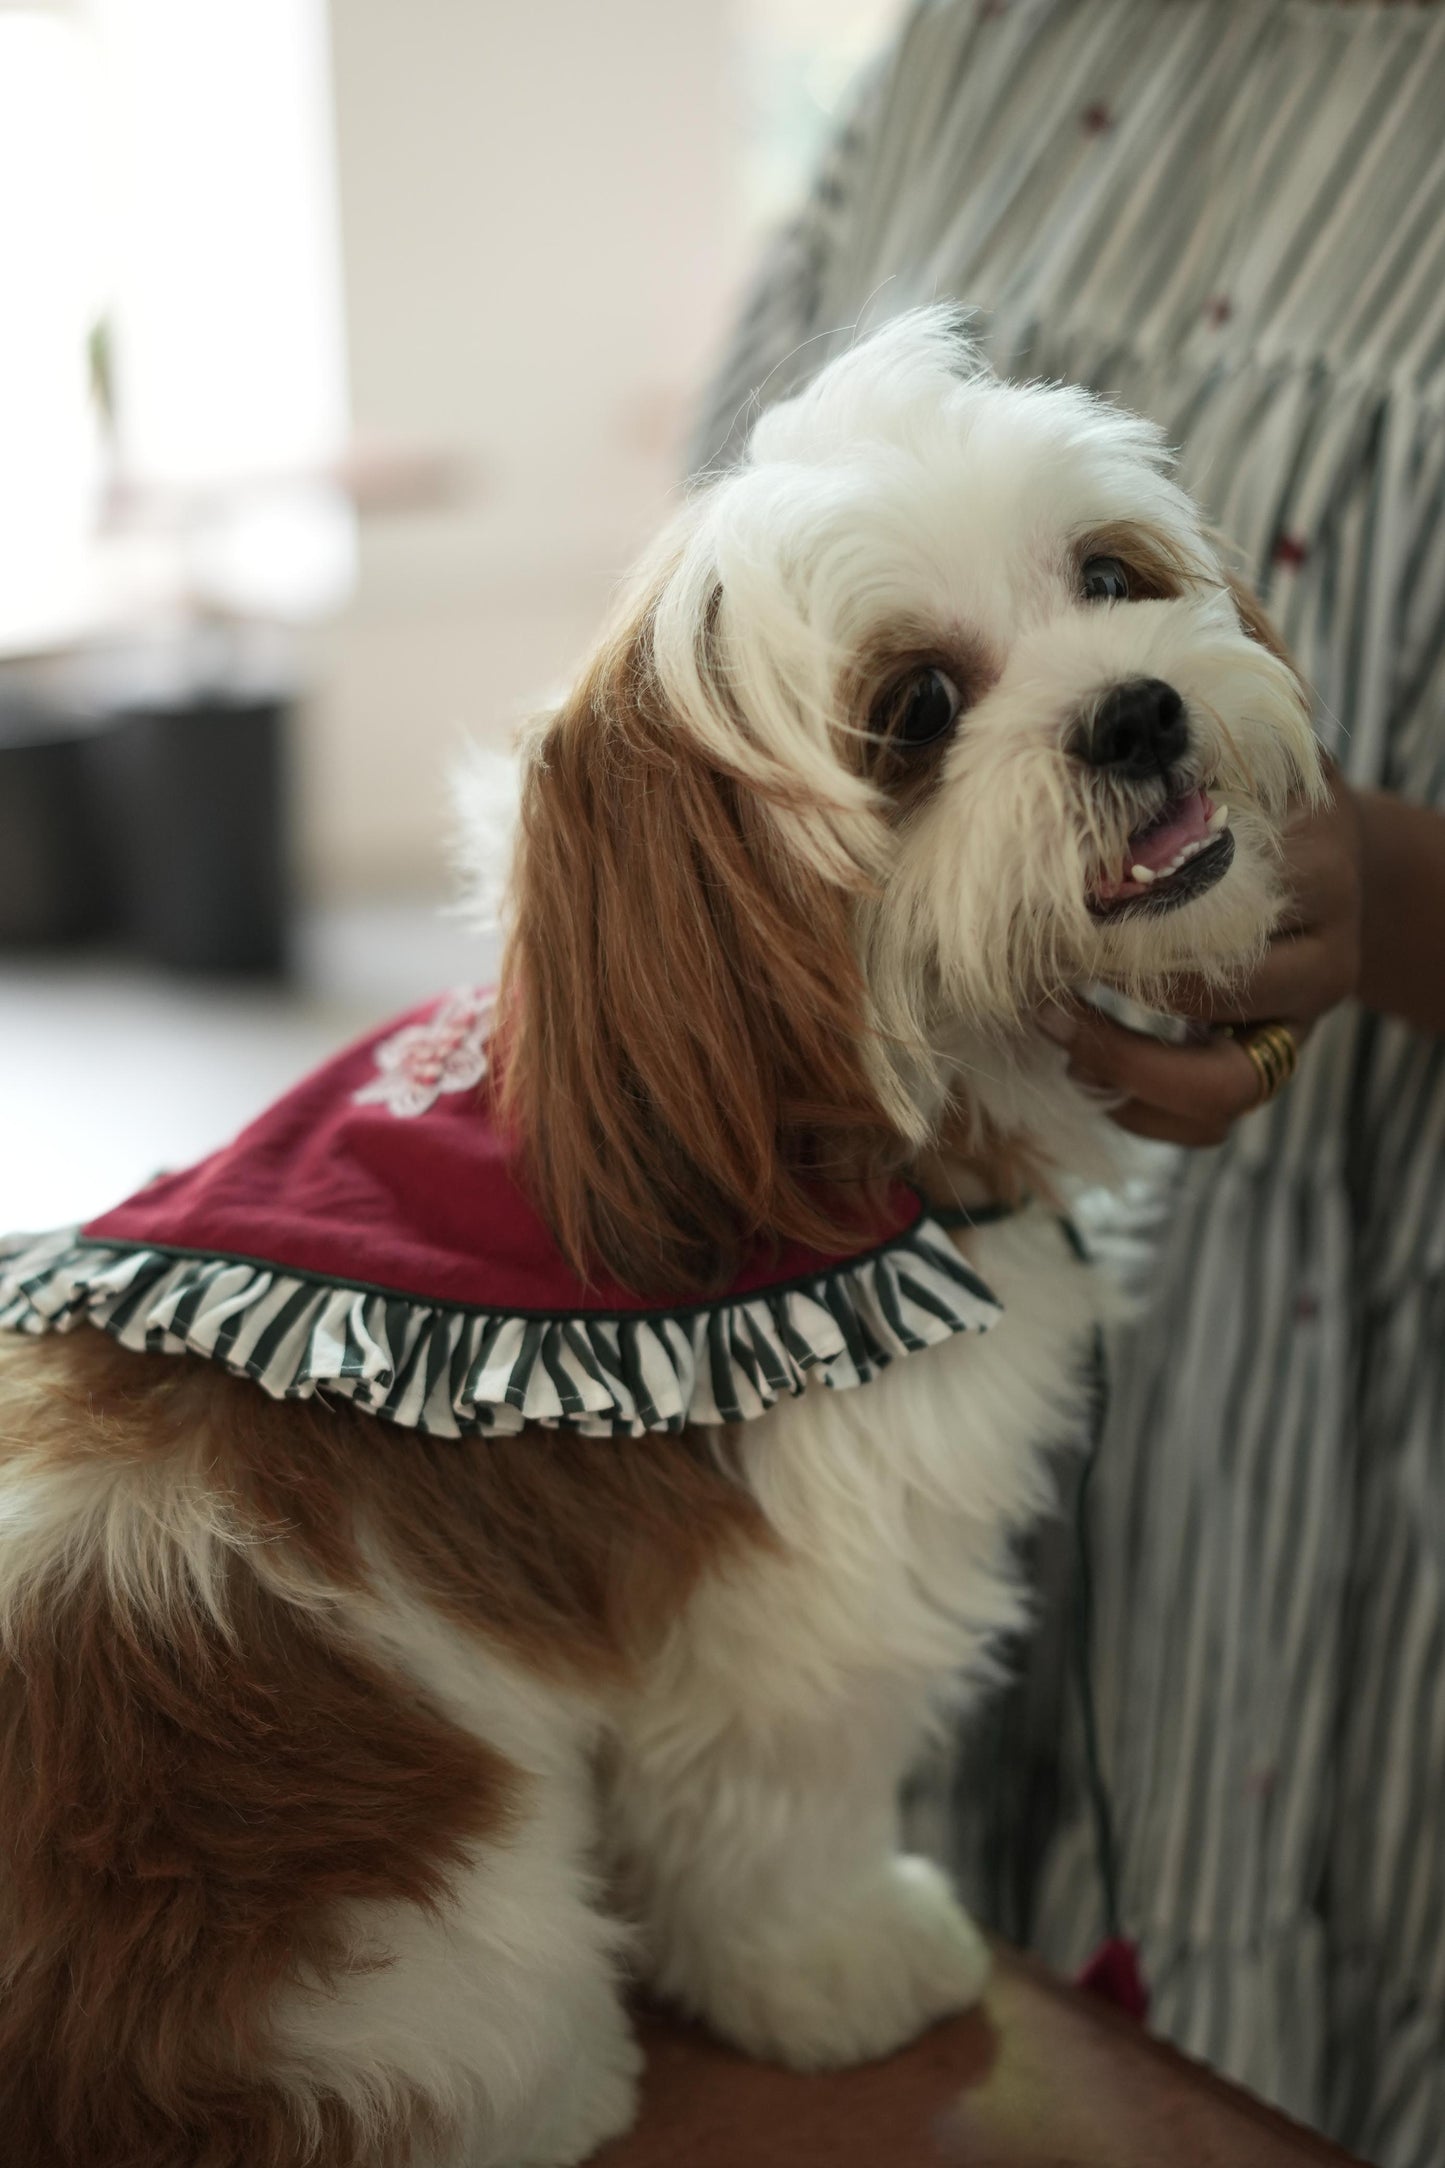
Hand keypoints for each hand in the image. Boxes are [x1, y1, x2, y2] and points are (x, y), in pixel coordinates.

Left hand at [1044, 770, 1363, 1145]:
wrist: (1324, 859)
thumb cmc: (1251, 793)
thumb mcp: (1234, 750)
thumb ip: (1184, 740)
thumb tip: (1103, 711)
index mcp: (1319, 863)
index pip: (1222, 898)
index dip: (1128, 909)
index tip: (1058, 899)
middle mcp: (1325, 952)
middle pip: (1217, 995)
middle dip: (1114, 985)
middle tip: (1036, 967)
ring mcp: (1301, 1021)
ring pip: (1224, 1086)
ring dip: (1123, 1065)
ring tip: (1053, 1024)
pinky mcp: (1272, 1062)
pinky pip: (1211, 1122)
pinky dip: (1140, 1112)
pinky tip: (1080, 1066)